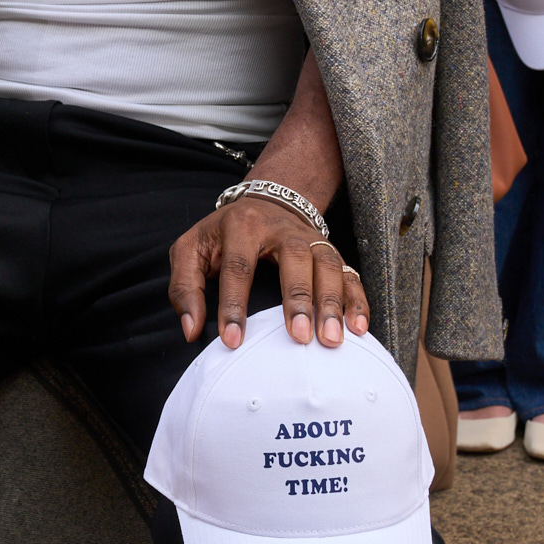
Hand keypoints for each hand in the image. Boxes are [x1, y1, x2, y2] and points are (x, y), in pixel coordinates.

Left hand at [168, 195, 369, 351]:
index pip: (239, 267)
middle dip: (298, 300)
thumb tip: (191, 331)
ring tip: (331, 339)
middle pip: (295, 261)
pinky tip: (358, 328)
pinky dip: (356, 300)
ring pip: (328, 266)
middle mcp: (282, 229)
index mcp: (242, 226)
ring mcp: (311, 239)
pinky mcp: (330, 250)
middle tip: (298, 338)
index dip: (234, 306)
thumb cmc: (222, 235)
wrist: (264, 201)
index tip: (232, 342)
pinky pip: (349, 274)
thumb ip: (185, 288)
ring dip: (331, 303)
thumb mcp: (191, 250)